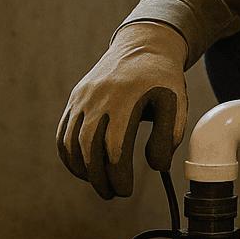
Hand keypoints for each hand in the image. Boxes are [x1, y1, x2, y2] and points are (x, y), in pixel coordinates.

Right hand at [57, 22, 188, 198]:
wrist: (143, 44)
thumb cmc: (162, 78)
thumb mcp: (176, 102)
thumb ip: (170, 136)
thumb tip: (156, 166)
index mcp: (126, 98)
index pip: (115, 146)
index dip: (118, 174)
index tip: (126, 190)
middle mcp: (99, 98)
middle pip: (88, 147)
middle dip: (98, 178)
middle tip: (112, 194)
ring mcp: (83, 98)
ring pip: (70, 142)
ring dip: (81, 170)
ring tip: (99, 185)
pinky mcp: (75, 99)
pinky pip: (63, 133)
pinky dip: (68, 156)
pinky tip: (84, 169)